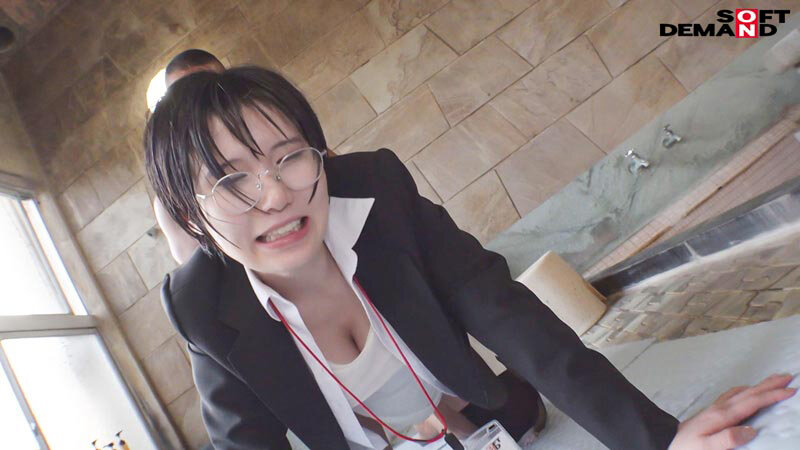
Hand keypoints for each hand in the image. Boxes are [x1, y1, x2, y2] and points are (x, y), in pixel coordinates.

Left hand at [668, 373, 796, 448]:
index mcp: (723, 416)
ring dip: (759, 385)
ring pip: (742, 391)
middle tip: (787, 376)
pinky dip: (745, 390)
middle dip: (770, 385)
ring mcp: (715, 407)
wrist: (666, 440)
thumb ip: (728, 439)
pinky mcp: (711, 411)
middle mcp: (720, 408)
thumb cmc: (687, 446)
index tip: (790, 390)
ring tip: (773, 381)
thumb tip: (751, 430)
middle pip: (749, 392)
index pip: (752, 402)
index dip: (772, 396)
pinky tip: (746, 391)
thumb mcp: (707, 447)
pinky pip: (732, 395)